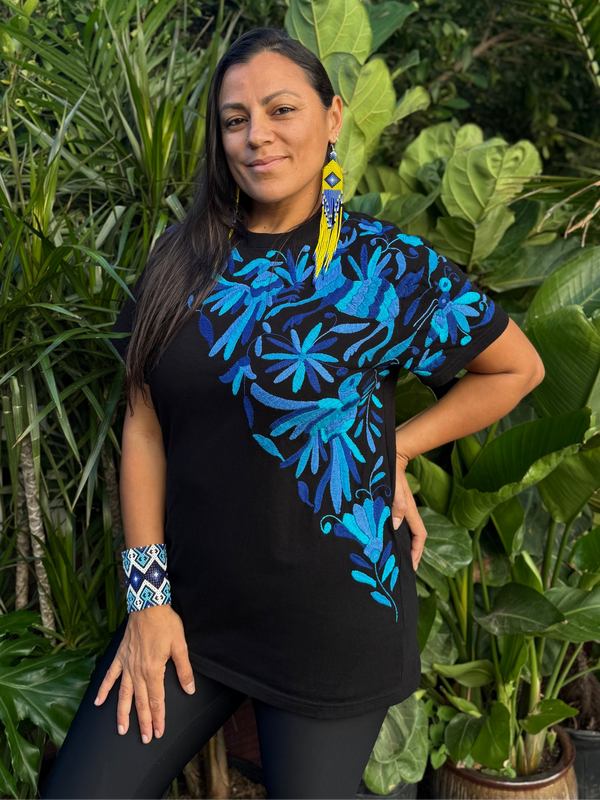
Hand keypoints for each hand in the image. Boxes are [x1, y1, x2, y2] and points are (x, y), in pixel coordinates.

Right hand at [94, 604, 194, 742]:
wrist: (148, 605)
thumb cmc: (166, 624)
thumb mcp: (180, 646)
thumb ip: (184, 670)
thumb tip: (189, 690)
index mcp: (153, 670)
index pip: (156, 700)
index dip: (158, 717)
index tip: (159, 732)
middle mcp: (137, 671)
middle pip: (140, 701)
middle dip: (143, 722)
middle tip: (146, 738)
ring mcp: (126, 665)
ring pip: (124, 694)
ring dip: (123, 713)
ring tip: (122, 730)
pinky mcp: (120, 657)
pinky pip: (110, 676)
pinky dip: (103, 689)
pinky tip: (98, 703)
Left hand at [392, 451, 427, 570]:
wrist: (392, 455)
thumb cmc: (392, 473)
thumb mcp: (394, 490)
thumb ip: (397, 506)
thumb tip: (397, 526)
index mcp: (410, 511)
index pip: (419, 536)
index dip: (417, 551)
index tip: (412, 565)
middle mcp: (407, 512)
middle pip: (414, 537)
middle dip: (412, 553)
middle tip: (405, 567)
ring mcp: (401, 508)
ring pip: (405, 531)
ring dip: (403, 544)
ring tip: (395, 557)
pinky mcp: (393, 504)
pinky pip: (397, 523)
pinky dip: (395, 534)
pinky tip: (386, 538)